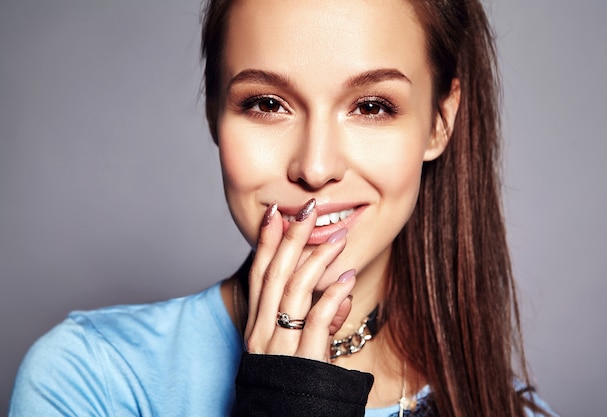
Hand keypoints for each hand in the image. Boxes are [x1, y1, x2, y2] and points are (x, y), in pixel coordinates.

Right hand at [244, 198, 355, 361]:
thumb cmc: (289, 390)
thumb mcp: (295, 349)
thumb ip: (313, 321)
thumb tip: (337, 294)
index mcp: (257, 328)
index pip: (259, 276)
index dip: (268, 243)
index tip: (276, 213)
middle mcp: (262, 334)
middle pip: (274, 275)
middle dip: (290, 238)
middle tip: (306, 208)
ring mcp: (278, 349)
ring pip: (293, 292)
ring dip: (316, 260)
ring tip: (337, 237)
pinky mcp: (301, 364)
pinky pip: (314, 323)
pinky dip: (331, 298)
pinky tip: (345, 280)